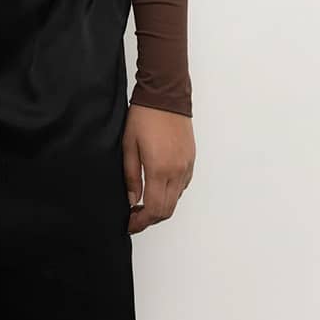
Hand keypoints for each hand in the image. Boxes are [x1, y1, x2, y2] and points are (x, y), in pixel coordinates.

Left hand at [123, 105, 195, 233]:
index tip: (130, 224)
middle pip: (167, 209)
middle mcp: (177, 171)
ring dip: (161, 207)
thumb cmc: (144, 116)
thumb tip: (131, 199)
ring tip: (143, 204)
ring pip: (176, 199)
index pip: (153, 209)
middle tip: (134, 218)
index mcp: (159, 169)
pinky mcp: (191, 160)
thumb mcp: (128, 145)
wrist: (166, 95)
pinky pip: (182, 186)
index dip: (141, 222)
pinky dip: (170, 194)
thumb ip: (130, 176)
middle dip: (150, 219)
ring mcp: (186, 166)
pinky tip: (157, 188)